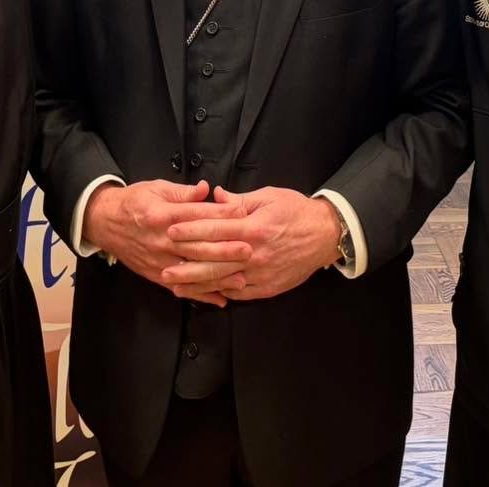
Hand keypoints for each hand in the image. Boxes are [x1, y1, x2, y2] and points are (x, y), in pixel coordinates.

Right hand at [84, 179, 250, 307]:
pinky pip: (182, 288)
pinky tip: (220, 299)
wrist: (106, 223)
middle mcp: (162, 241)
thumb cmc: (134, 202)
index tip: (242, 213)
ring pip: (193, 272)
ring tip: (241, 278)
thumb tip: (206, 190)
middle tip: (249, 250)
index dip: (220, 214)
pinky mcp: (157, 276)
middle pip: (197, 247)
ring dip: (218, 276)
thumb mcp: (157, 188)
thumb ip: (183, 192)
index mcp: (163, 215)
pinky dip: (201, 296)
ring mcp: (159, 261)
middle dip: (225, 249)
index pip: (196, 216)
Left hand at [163, 186, 341, 301]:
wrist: (326, 234)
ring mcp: (261, 274)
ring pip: (223, 281)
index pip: (216, 230)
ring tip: (175, 285)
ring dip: (197, 284)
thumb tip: (214, 196)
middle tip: (163, 264)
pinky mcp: (267, 288)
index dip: (191, 230)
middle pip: (214, 260)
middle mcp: (255, 253)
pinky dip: (219, 293)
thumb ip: (239, 200)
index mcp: (254, 227)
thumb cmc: (296, 211)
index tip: (171, 230)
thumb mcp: (269, 197)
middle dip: (186, 262)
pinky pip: (238, 293)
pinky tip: (203, 293)